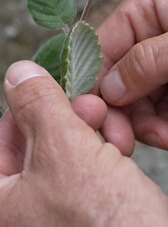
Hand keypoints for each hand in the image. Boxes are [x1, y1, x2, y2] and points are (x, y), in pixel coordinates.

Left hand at [0, 60, 167, 225]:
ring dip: (91, 132)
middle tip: (95, 110)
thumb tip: (18, 72)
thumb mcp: (63, 149)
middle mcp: (22, 209)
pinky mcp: (82, 208)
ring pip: (65, 149)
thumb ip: (37, 105)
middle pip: (37, 140)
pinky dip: (102, 151)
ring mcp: (53, 211)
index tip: (61, 93)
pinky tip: (120, 150)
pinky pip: (84, 166)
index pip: (4, 133)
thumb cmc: (103, 222)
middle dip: (69, 118)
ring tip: (116, 133)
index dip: (34, 107)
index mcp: (0, 201)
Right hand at [93, 0, 167, 154]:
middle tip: (123, 141)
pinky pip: (157, 111)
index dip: (95, 82)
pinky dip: (162, 128)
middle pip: (117, 78)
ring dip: (145, 125)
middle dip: (122, 111)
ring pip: (136, 100)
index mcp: (146, 9)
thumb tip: (109, 88)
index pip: (103, 47)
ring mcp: (159, 63)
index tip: (94, 115)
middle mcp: (147, 35)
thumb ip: (147, 61)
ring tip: (164, 138)